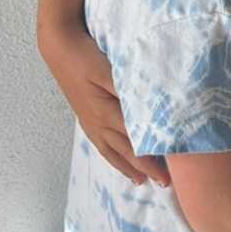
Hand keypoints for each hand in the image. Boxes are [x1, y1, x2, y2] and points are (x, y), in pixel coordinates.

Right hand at [39, 22, 170, 186]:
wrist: (59, 47)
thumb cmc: (86, 56)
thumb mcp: (109, 71)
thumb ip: (130, 90)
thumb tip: (150, 107)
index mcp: (106, 113)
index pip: (136, 141)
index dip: (153, 158)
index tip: (171, 171)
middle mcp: (98, 123)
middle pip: (126, 151)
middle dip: (145, 168)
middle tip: (164, 184)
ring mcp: (89, 121)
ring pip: (112, 151)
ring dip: (127, 166)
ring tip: (141, 181)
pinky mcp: (84, 116)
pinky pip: (100, 143)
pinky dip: (112, 156)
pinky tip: (116, 158)